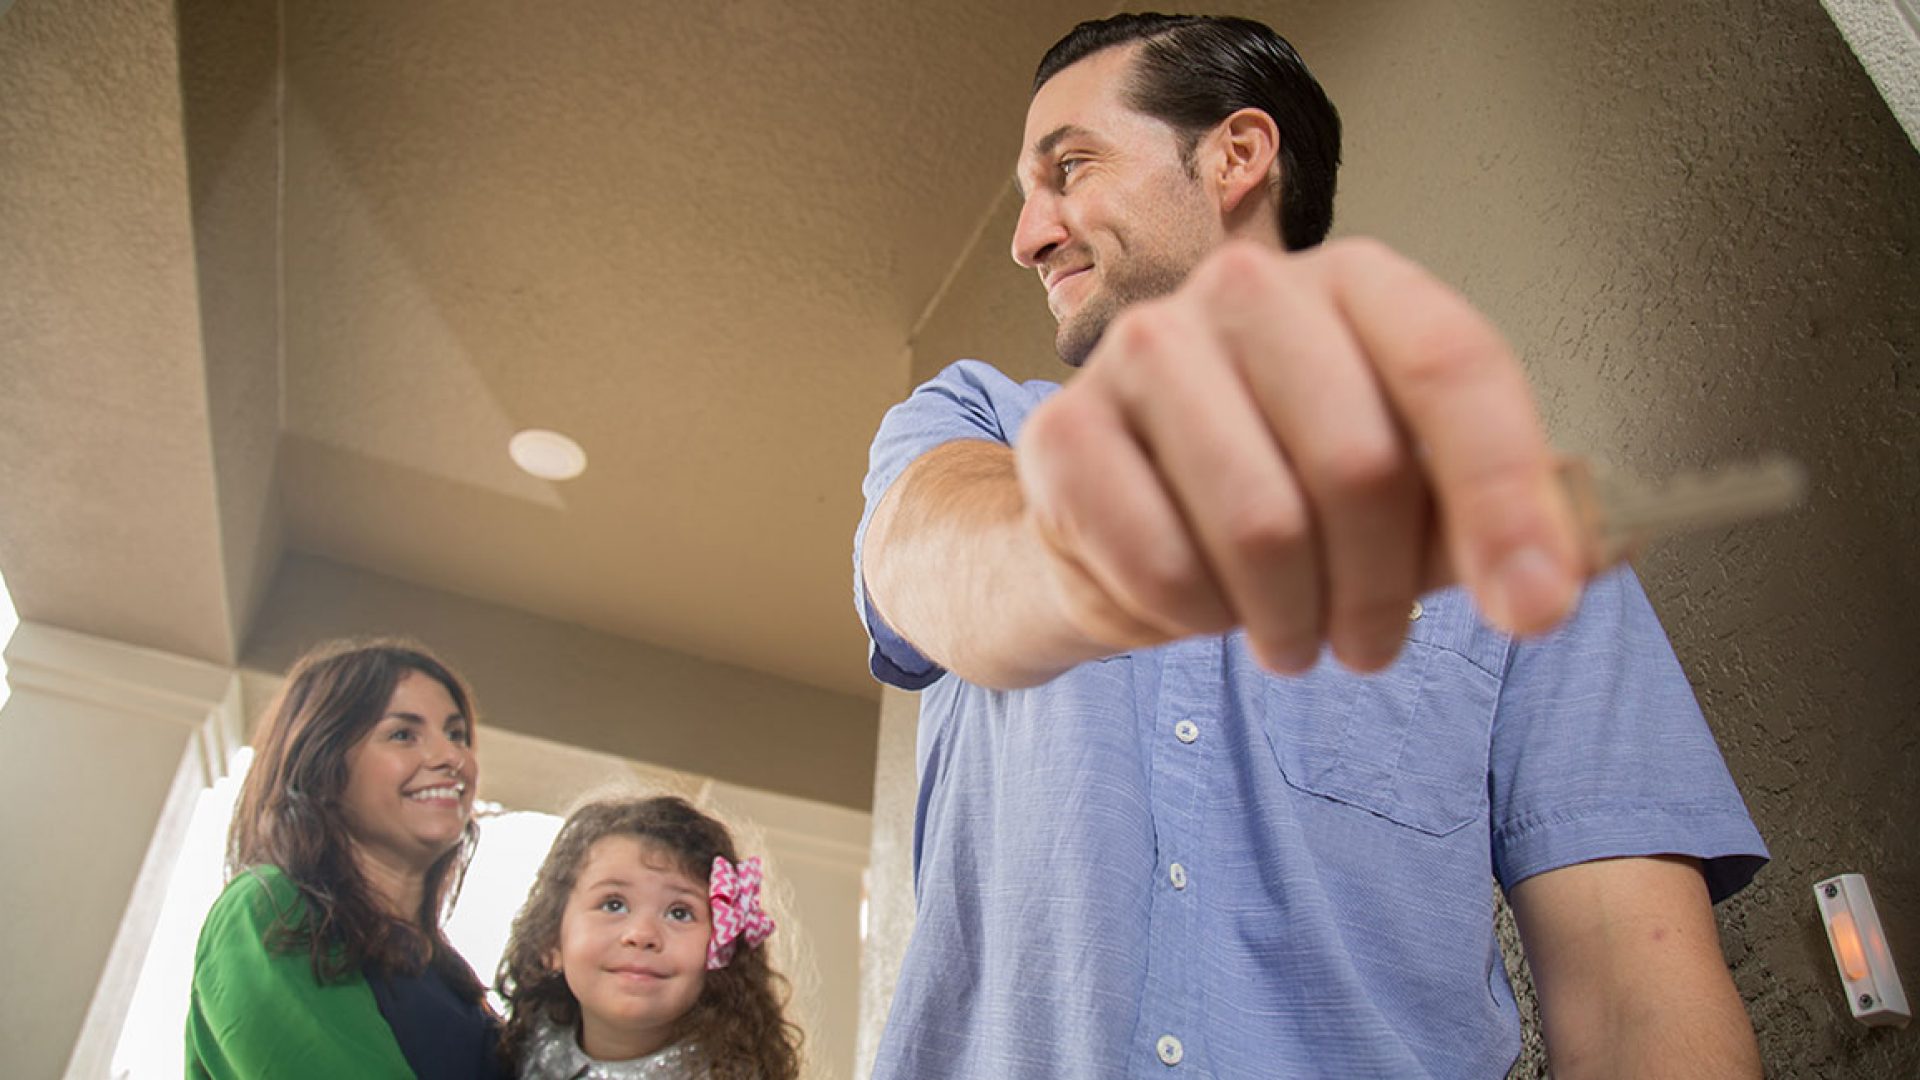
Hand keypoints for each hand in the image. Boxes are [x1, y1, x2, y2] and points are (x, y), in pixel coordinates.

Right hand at [1014, 237, 1581, 672]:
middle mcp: (1247, 288)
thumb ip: (1492, 520)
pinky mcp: (1063, 429)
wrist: (1113, 522)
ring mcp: (1145, 348)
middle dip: (1381, 591)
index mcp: (1354, 281)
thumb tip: (1582, 561)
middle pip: (1360, 461)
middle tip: (1370, 644)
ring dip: (1291, 620)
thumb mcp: (1405, 503)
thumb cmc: (1278, 493)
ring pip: (1263, 524)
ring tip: (1291, 636)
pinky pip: (1163, 564)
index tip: (1537, 609)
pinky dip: (1199, 619)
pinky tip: (1202, 603)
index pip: (1452, 366)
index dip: (1506, 499)